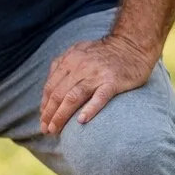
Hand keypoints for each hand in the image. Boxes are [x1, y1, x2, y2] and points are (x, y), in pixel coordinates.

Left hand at [40, 35, 155, 134]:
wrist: (132, 44)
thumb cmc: (104, 53)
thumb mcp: (78, 52)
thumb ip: (62, 66)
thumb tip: (49, 89)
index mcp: (69, 61)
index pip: (51, 87)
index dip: (44, 105)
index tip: (42, 120)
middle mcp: (79, 67)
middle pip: (59, 94)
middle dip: (49, 114)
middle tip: (45, 130)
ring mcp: (96, 74)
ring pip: (73, 97)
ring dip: (61, 115)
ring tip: (55, 130)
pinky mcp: (113, 81)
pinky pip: (100, 97)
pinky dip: (90, 109)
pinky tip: (81, 121)